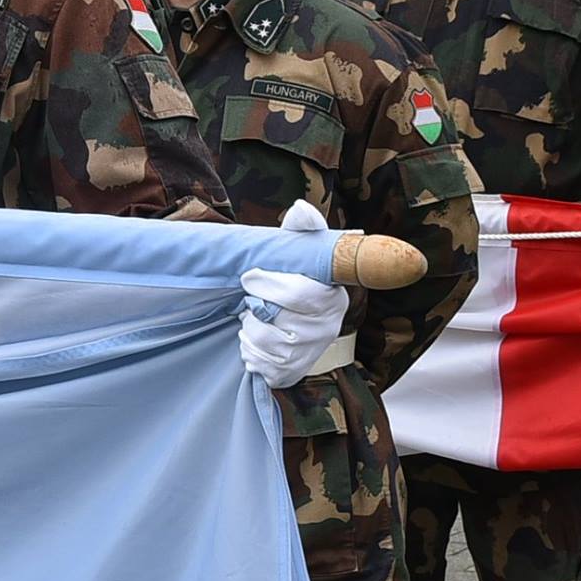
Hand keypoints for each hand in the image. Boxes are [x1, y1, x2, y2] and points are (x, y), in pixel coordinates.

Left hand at [238, 201, 351, 389]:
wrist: (290, 316)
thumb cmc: (293, 275)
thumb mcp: (298, 247)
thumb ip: (301, 228)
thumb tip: (301, 209)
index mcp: (332, 296)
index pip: (299, 295)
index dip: (268, 285)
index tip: (247, 277)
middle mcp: (326, 328)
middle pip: (278, 323)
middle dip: (254, 309)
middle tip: (252, 301)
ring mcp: (310, 353)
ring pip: (265, 344)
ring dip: (249, 330)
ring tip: (253, 318)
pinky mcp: (292, 372)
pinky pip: (261, 366)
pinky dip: (249, 352)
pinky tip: (253, 339)